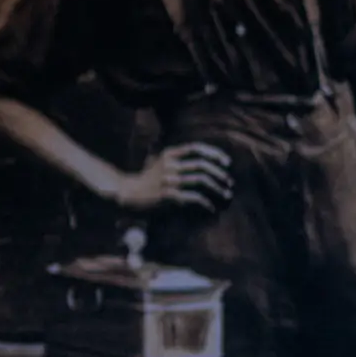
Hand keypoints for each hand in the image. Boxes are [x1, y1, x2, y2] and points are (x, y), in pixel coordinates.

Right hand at [111, 143, 233, 212]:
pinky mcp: (168, 195)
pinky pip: (194, 197)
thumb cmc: (146, 180)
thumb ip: (176, 158)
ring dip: (217, 188)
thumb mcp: (158, 162)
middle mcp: (170, 164)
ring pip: (201, 180)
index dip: (214, 153)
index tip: (226, 162)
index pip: (196, 148)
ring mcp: (169, 180)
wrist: (126, 194)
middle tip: (229, 183)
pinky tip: (210, 208)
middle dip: (219, 174)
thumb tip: (202, 159)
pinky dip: (205, 203)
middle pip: (202, 165)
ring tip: (225, 195)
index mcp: (169, 154)